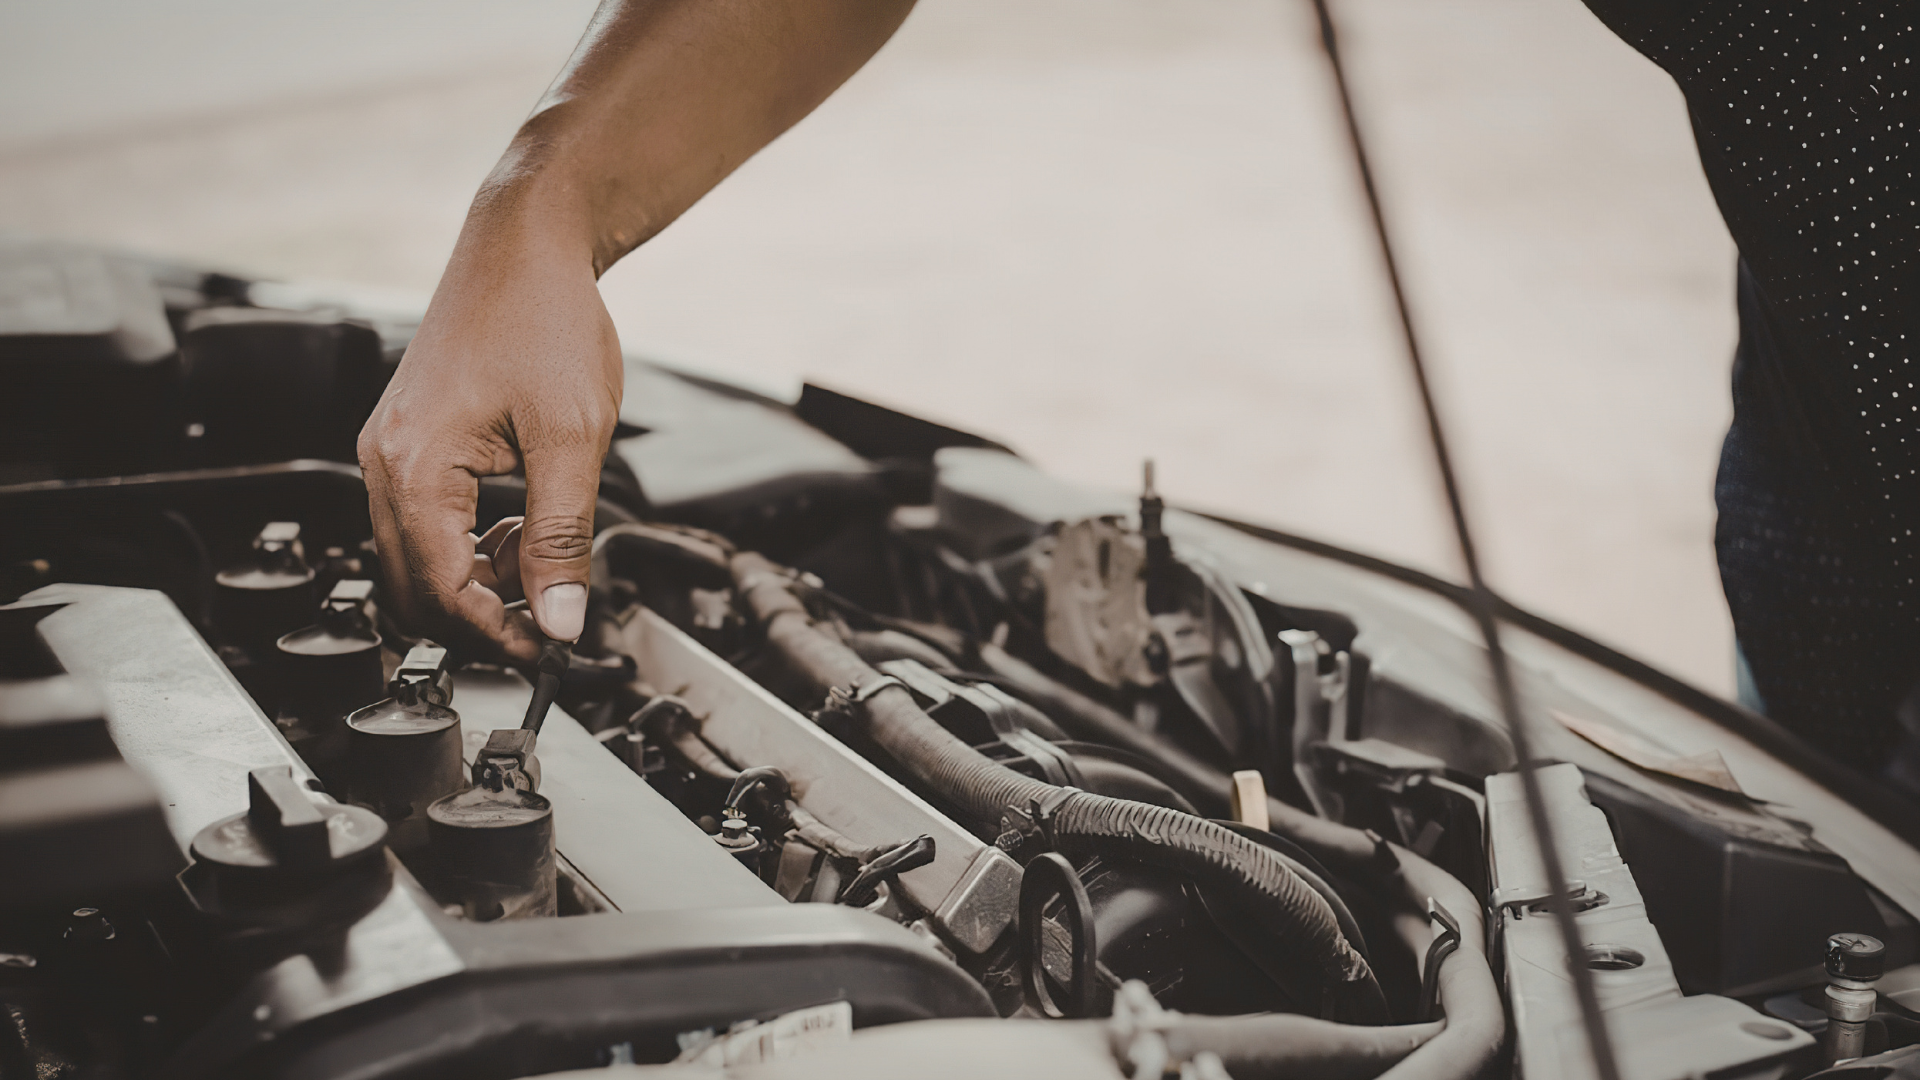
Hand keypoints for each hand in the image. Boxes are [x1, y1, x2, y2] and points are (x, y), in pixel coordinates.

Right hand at [358, 225, 620, 663]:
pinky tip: (519, 529)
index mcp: (416, 465)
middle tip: (550, 623)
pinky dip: (469, 546)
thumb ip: (562, 537)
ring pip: (416, 562)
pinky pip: (423, 524)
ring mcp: (390, 452)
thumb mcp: (574, 439)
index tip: (551, 648)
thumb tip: (561, 616)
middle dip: (481, 617)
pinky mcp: (408, 444)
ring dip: (477, 582)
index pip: (441, 591)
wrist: (525, 246)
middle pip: (414, 589)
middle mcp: (385, 461)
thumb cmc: (544, 317)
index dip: (498, 633)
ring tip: (542, 562)